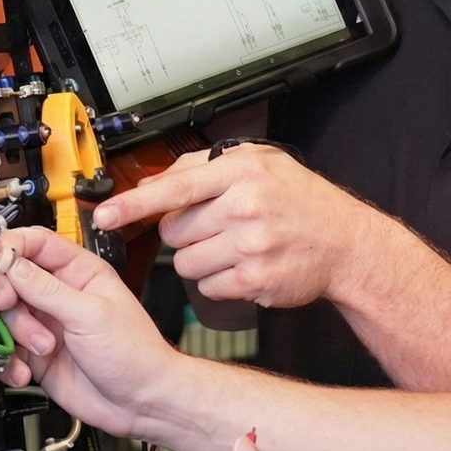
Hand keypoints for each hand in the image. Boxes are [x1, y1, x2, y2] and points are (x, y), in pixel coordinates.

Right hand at [0, 227, 188, 436]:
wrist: (140, 403)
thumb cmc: (134, 352)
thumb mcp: (91, 315)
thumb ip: (47, 290)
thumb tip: (12, 264)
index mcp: (79, 271)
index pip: (35, 243)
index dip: (11, 248)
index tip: (0, 264)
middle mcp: (59, 295)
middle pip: (11, 279)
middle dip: (7, 295)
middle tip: (9, 307)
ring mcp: (45, 324)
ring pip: (5, 316)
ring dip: (15, 334)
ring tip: (44, 348)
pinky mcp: (35, 355)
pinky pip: (5, 351)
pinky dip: (8, 361)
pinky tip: (25, 371)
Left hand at [92, 146, 371, 308]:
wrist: (346, 243)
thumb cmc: (302, 201)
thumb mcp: (261, 162)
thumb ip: (204, 166)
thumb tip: (153, 181)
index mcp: (241, 171)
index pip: (175, 187)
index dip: (134, 203)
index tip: (104, 214)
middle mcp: (245, 206)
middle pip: (174, 229)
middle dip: (184, 231)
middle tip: (214, 225)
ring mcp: (250, 246)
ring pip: (186, 262)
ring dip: (200, 258)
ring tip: (232, 246)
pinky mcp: (254, 280)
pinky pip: (208, 287)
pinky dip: (218, 280)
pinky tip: (243, 266)